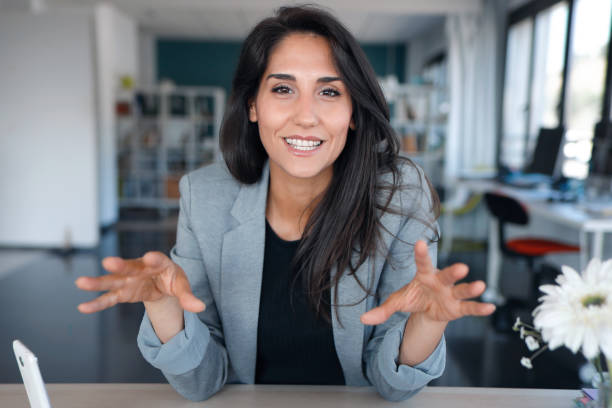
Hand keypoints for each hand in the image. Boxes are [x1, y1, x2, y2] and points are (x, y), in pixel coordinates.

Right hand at [75, 251, 205, 313]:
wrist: (162, 282)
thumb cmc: (172, 279)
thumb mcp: (182, 286)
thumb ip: (188, 296)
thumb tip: (200, 308)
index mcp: (159, 263)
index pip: (157, 259)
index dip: (153, 258)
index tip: (149, 257)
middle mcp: (140, 268)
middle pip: (129, 266)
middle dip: (120, 265)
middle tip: (109, 262)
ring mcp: (128, 280)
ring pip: (112, 280)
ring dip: (98, 282)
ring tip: (81, 282)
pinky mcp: (122, 292)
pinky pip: (109, 298)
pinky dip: (97, 303)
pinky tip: (83, 307)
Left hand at [361, 240, 495, 324]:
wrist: (426, 310)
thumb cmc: (413, 298)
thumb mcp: (397, 302)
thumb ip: (382, 310)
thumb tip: (362, 319)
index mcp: (423, 276)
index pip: (422, 263)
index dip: (421, 254)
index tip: (420, 242)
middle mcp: (440, 282)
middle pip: (447, 275)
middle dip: (454, 272)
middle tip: (462, 267)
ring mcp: (451, 294)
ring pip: (462, 290)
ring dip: (471, 288)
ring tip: (481, 285)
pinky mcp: (458, 308)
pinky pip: (470, 308)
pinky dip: (479, 308)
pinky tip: (490, 308)